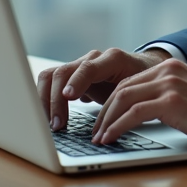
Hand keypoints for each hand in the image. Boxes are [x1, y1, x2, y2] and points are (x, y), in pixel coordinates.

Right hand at [37, 48, 165, 130]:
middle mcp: (91, 59)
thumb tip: (115, 127)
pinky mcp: (70, 76)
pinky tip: (48, 117)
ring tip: (51, 124)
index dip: (77, 82)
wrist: (141, 69)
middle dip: (55, 99)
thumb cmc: (140, 82)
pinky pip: (50, 83)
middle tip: (57, 125)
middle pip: (62, 72)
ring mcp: (79, 66)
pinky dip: (45, 99)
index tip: (68, 97)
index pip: (89, 68)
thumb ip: (127, 102)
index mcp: (112, 59)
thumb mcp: (138, 91)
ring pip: (51, 76)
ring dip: (45, 100)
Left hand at [92, 59, 186, 145]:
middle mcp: (166, 71)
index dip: (111, 102)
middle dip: (104, 112)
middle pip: (122, 89)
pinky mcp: (171, 102)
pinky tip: (110, 138)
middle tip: (95, 131)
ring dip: (106, 121)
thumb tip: (140, 112)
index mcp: (168, 67)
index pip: (129, 82)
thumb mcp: (186, 94)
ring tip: (99, 138)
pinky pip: (134, 114)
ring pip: (123, 99)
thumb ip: (165, 95)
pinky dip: (117, 127)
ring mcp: (168, 85)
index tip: (102, 120)